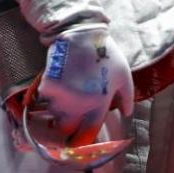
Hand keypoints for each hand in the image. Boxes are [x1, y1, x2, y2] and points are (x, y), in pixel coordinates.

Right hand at [37, 25, 134, 140]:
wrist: (81, 34)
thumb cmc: (106, 55)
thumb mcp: (124, 75)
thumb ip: (127, 98)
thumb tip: (127, 114)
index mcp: (98, 105)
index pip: (88, 135)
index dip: (84, 138)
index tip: (82, 135)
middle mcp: (78, 107)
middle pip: (66, 130)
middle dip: (68, 126)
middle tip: (71, 117)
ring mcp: (61, 98)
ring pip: (55, 115)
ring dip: (59, 110)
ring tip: (67, 96)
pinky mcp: (48, 87)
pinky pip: (46, 100)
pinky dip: (51, 96)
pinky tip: (60, 83)